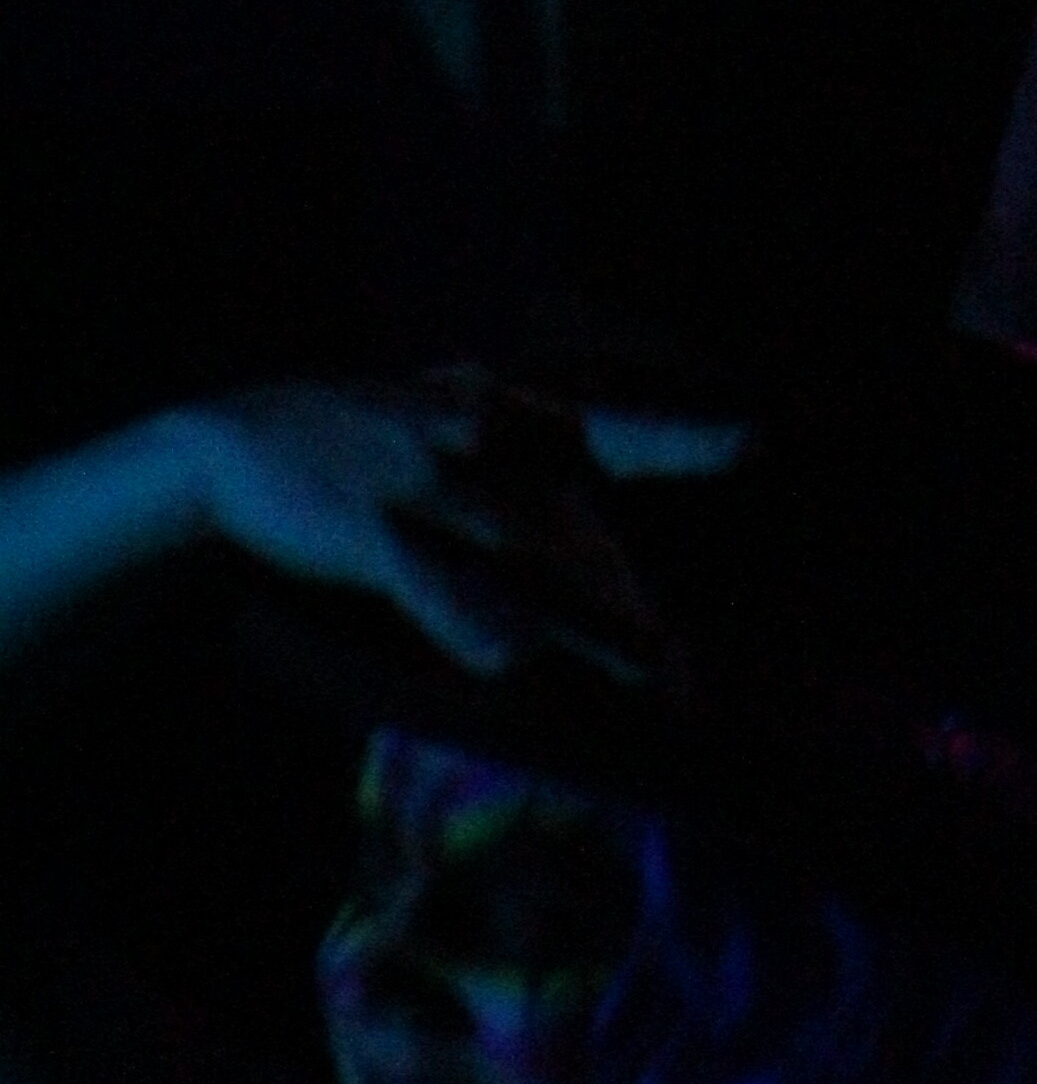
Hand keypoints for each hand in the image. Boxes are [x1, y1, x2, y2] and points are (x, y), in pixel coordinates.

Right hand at [188, 376, 666, 681]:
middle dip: (642, 575)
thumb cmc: (358, 435)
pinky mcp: (373, 532)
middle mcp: (479, 442)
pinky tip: (512, 662)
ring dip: (587, 618)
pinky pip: (433, 582)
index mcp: (501, 413)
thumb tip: (573, 466)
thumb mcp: (439, 414)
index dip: (680, 435)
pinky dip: (469, 618)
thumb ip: (507, 434)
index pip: (608, 425)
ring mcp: (429, 485)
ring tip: (650, 670)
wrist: (233, 441)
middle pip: (582, 513)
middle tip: (705, 630)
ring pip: (528, 556)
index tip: (756, 438)